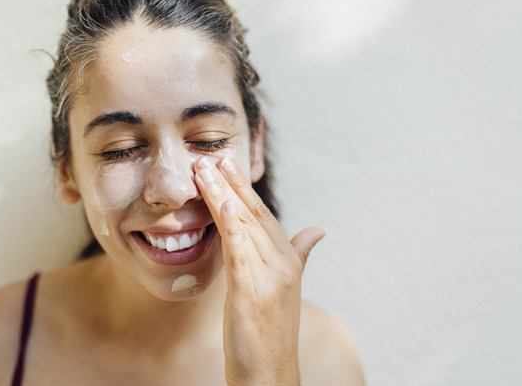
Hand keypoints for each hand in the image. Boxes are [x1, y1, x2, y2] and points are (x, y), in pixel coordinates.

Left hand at [194, 156, 324, 385]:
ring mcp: (270, 277)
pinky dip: (232, 226)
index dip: (245, 189)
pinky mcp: (252, 291)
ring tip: (204, 171)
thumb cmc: (270, 333)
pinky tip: (222, 204)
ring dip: (222, 195)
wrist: (270, 373)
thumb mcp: (286, 290)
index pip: (264, 216)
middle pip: (253, 214)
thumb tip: (318, 230)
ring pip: (243, 226)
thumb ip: (300, 255)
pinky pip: (241, 252)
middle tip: (212, 156)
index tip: (227, 165)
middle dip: (231, 183)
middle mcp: (283, 264)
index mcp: (288, 262)